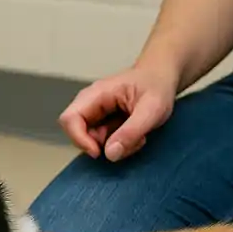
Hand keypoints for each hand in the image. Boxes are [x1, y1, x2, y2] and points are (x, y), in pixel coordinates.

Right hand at [57, 64, 178, 160]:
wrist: (163, 77)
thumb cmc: (157, 85)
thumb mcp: (152, 109)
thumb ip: (131, 131)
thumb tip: (110, 154)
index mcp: (97, 94)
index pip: (69, 119)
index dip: (79, 139)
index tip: (99, 152)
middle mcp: (91, 103)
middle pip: (79, 133)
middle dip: (103, 145)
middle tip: (129, 143)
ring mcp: (97, 113)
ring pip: (93, 140)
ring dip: (115, 146)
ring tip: (138, 137)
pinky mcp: (105, 122)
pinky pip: (103, 141)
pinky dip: (119, 144)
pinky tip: (135, 136)